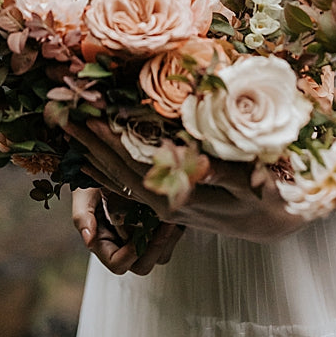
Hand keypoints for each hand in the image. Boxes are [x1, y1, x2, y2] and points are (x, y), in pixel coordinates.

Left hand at [68, 116, 311, 245]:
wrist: (274, 225)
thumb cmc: (271, 203)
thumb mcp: (256, 189)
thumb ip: (228, 178)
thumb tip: (200, 167)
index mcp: (177, 200)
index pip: (134, 166)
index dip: (110, 141)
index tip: (86, 116)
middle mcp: (162, 203)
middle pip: (116, 170)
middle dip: (89, 141)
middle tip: (60, 111)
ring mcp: (163, 202)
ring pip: (119, 176)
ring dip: (93, 151)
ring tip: (68, 125)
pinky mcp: (168, 198)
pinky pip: (130, 182)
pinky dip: (108, 166)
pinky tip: (92, 153)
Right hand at [71, 186, 184, 274]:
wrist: (112, 164)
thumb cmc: (93, 181)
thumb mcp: (83, 194)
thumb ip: (82, 216)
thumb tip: (88, 239)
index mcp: (105, 244)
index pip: (118, 264)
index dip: (130, 255)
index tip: (140, 233)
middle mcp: (125, 246)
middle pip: (143, 266)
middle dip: (155, 247)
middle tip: (165, 224)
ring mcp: (143, 238)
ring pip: (161, 256)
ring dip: (168, 239)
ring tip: (171, 215)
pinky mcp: (159, 229)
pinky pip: (172, 241)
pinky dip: (176, 229)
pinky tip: (174, 210)